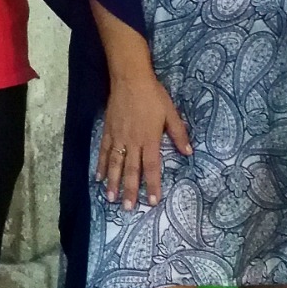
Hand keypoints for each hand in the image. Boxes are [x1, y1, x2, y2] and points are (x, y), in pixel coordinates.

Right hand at [95, 74, 192, 209]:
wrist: (130, 79)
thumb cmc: (153, 95)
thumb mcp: (170, 112)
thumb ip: (178, 133)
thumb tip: (188, 152)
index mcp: (149, 139)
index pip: (151, 167)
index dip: (152, 185)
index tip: (151, 201)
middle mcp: (133, 142)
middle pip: (130, 170)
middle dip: (129, 190)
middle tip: (127, 208)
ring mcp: (118, 137)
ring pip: (114, 164)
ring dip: (112, 182)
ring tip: (111, 198)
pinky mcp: (108, 131)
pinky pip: (103, 151)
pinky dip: (101, 165)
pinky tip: (98, 177)